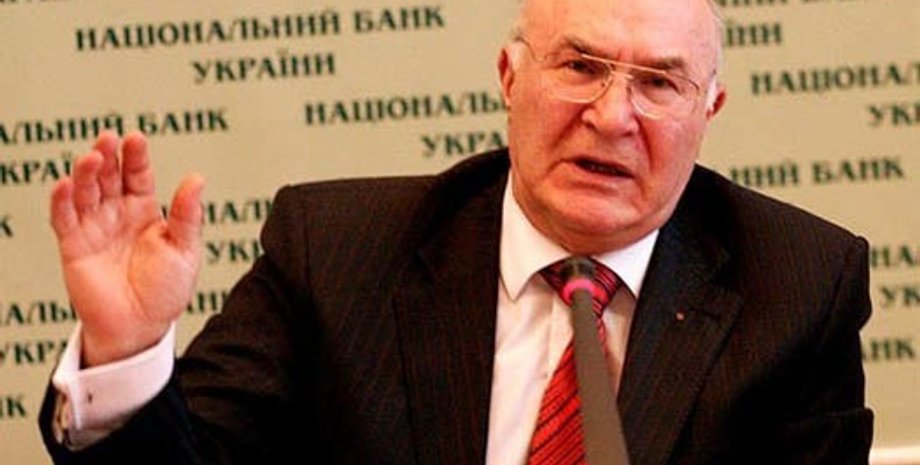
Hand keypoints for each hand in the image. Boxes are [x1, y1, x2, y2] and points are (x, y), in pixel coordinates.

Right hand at [50, 131, 204, 365]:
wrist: (142, 327)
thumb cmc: (166, 290)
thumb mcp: (185, 250)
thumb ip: (187, 216)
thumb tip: (196, 178)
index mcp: (145, 211)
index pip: (138, 176)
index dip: (135, 157)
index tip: (135, 138)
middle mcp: (116, 215)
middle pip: (107, 177)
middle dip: (107, 157)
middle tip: (108, 139)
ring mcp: (94, 228)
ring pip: (85, 192)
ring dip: (85, 173)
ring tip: (91, 157)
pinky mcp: (74, 247)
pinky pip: (64, 219)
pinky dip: (61, 201)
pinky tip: (64, 184)